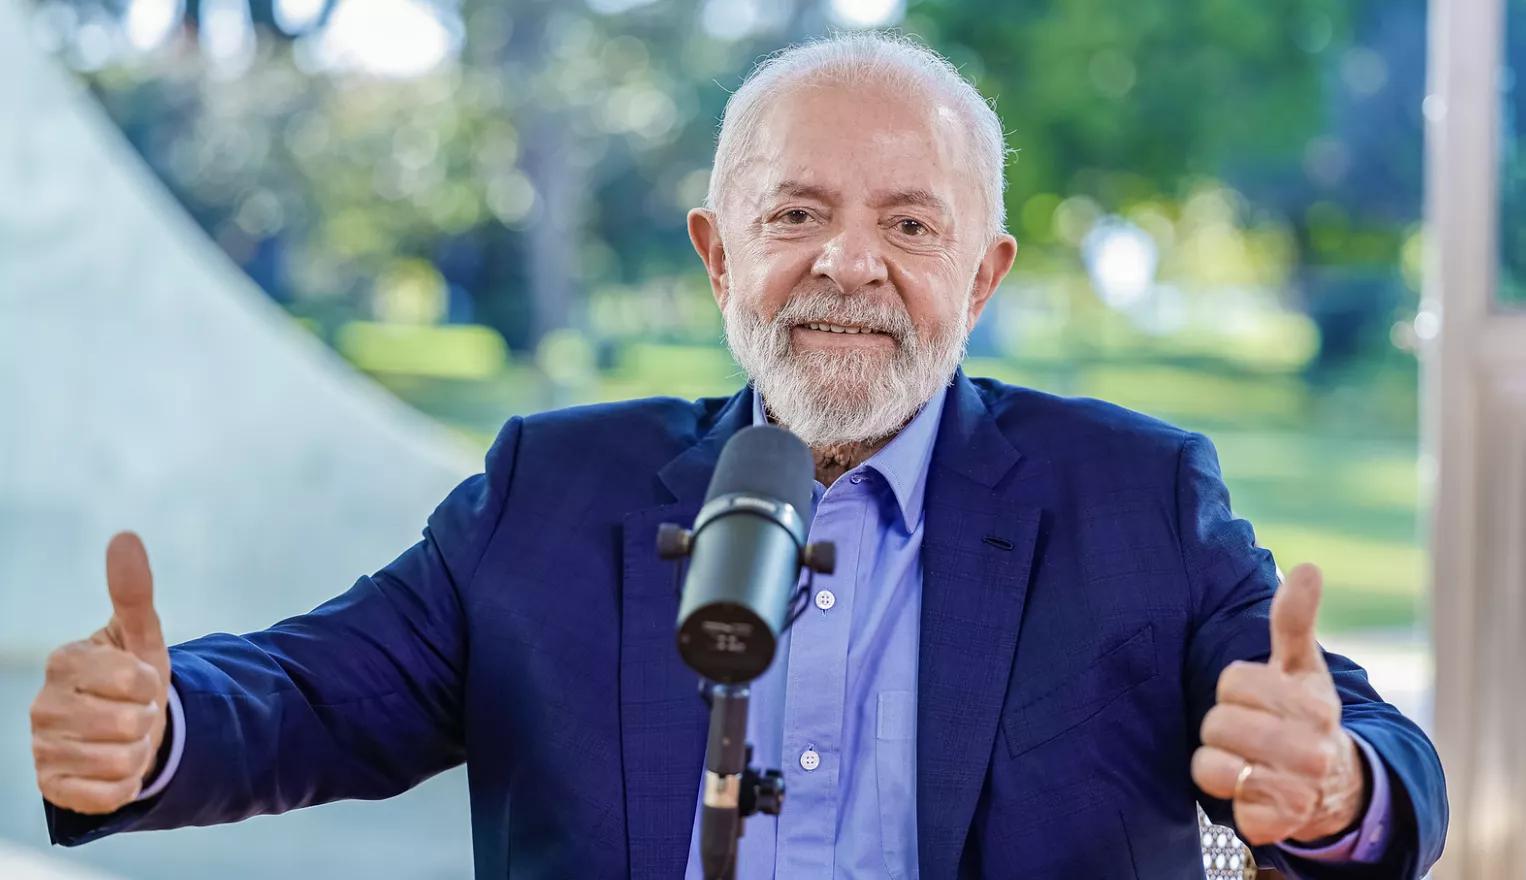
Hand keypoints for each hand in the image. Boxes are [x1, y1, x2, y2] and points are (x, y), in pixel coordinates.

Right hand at [30, 532, 171, 813]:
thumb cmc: (133, 676)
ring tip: (126, 739)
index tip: (139, 682)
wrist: (127, 727)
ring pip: (121, 760)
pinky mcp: (51, 787)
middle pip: (129, 723)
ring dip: (138, 753)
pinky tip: (114, 767)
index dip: (150, 685)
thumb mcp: (141, 636)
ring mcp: (42, 747)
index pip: (133, 680)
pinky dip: (125, 784)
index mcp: (63, 661)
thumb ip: (133, 591)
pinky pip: (108, 795)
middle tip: (135, 713)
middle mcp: (42, 704)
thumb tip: (124, 536)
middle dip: (147, 721)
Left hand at [1191, 563, 1366, 845]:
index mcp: (1313, 702)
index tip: (1260, 699)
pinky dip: (1233, 799)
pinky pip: (1222, 803)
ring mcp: (1298, 790)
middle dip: (1224, 727)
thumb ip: (1295, 620)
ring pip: (1210, 765)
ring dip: (1220, 763)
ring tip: (1250, 761)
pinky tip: (1257, 791)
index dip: (1236, 689)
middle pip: (1216, 724)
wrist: (1336, 786)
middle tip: (1253, 734)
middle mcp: (1311, 748)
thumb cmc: (1306, 715)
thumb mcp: (1301, 667)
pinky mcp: (1277, 824)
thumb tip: (1307, 568)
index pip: (1231, 681)